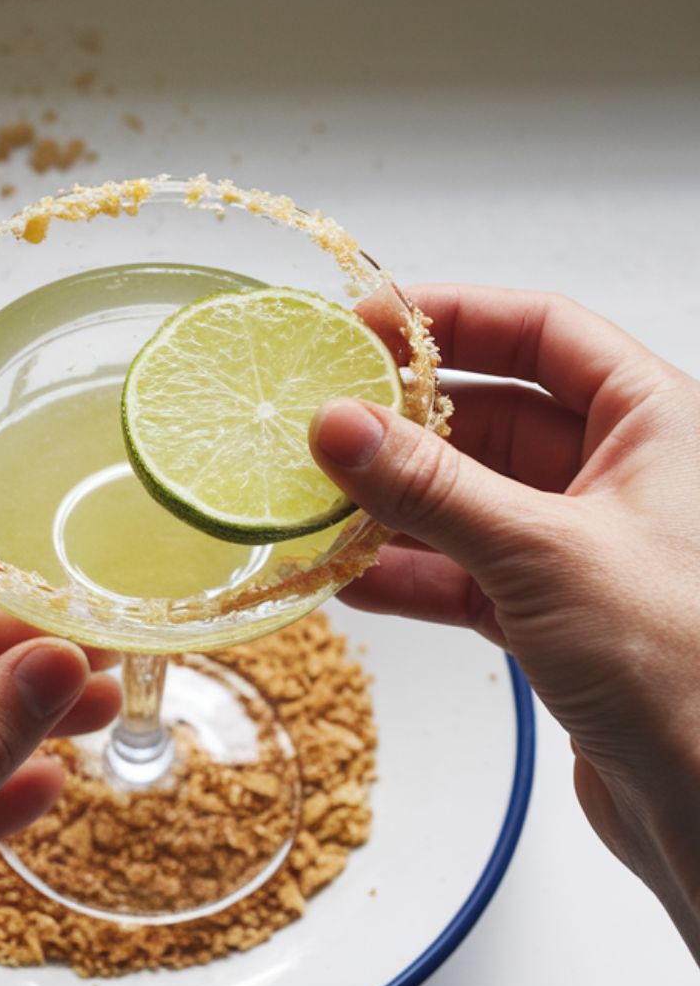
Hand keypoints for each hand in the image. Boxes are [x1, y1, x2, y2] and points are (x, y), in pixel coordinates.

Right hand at [310, 284, 699, 961]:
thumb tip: (338, 425)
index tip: (366, 323)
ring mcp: (580, 545)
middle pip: (492, 416)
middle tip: (325, 422)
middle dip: (406, 423)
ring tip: (320, 504)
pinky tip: (353, 578)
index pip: (541, 331)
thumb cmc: (683, 667)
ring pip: (469, 498)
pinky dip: (410, 573)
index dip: (452, 317)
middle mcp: (619, 475)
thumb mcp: (541, 554)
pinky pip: (465, 569)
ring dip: (395, 505)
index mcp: (654, 423)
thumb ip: (431, 487)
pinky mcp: (554, 613)